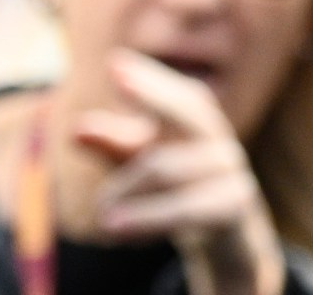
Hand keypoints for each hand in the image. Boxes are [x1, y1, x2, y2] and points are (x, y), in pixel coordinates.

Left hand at [71, 50, 283, 294]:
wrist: (233, 248)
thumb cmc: (179, 194)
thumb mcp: (141, 167)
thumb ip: (114, 145)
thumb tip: (76, 129)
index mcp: (200, 128)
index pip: (184, 96)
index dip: (152, 82)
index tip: (115, 64)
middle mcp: (221, 147)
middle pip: (193, 115)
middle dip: (154, 100)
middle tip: (99, 104)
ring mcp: (235, 180)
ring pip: (169, 169)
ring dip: (125, 188)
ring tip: (98, 213)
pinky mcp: (236, 218)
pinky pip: (190, 211)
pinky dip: (148, 217)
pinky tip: (114, 228)